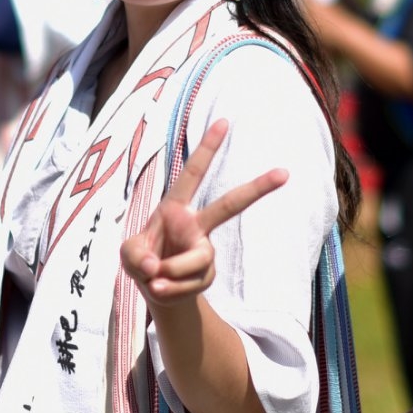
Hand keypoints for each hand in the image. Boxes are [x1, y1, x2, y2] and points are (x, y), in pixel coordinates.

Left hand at [120, 120, 286, 310]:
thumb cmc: (142, 259)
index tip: (224, 122)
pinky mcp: (208, 274)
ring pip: (198, 258)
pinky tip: (161, 289)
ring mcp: (205, 250)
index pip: (192, 174)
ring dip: (171, 272)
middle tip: (285, 172)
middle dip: (257, 188)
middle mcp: (195, 225)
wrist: (155, 289)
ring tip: (154, 279)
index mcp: (175, 208)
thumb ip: (136, 256)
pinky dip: (170, 290)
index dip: (206, 148)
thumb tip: (157, 268)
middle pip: (230, 205)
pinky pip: (190, 283)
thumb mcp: (128, 254)